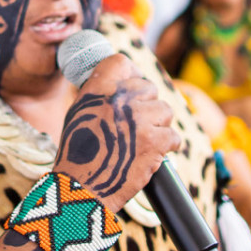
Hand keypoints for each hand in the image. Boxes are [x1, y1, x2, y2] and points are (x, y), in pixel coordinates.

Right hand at [54, 55, 178, 210]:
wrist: (82, 187)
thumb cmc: (77, 154)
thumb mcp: (78, 112)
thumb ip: (99, 94)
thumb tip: (121, 86)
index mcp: (98, 89)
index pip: (122, 63)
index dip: (130, 75)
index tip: (131, 88)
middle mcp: (120, 99)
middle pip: (148, 88)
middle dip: (146, 106)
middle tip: (136, 124)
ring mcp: (140, 119)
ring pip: (165, 110)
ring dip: (158, 125)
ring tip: (143, 140)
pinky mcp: (156, 141)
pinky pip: (173, 136)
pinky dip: (166, 147)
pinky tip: (153, 154)